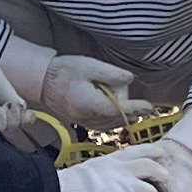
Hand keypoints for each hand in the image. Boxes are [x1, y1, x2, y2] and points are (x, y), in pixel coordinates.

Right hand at [20, 49, 137, 128]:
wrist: (42, 80)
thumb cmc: (65, 71)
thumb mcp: (90, 66)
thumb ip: (112, 74)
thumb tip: (130, 80)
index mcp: (91, 104)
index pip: (119, 110)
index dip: (136, 108)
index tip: (149, 106)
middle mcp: (87, 117)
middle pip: (116, 119)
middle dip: (131, 112)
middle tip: (144, 105)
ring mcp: (82, 121)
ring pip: (110, 125)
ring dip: (122, 118)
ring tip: (135, 110)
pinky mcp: (80, 121)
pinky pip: (101, 126)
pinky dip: (112, 121)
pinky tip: (118, 114)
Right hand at [51, 151, 157, 191]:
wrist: (56, 190)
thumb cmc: (66, 184)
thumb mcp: (90, 171)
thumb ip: (106, 175)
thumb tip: (109, 188)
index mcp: (114, 159)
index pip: (145, 150)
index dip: (157, 157)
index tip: (160, 166)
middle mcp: (122, 167)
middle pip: (156, 168)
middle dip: (164, 181)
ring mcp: (124, 183)